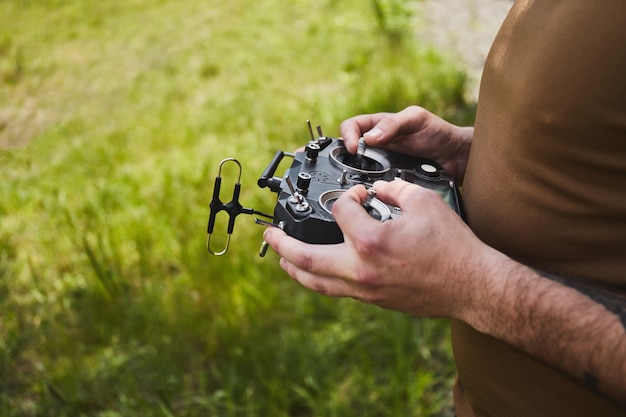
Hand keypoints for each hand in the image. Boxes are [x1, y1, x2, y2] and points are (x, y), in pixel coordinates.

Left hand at [263, 179, 492, 319]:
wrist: (471, 285)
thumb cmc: (452, 246)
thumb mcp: (424, 203)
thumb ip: (395, 189)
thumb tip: (379, 189)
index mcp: (370, 241)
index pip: (341, 210)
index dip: (349, 196)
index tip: (361, 195)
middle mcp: (360, 268)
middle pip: (305, 257)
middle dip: (282, 244)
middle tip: (269, 234)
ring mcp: (364, 289)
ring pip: (316, 282)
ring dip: (295, 267)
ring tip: (282, 258)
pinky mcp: (372, 300)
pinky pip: (336, 291)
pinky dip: (319, 280)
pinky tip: (316, 272)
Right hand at [340, 106, 472, 182]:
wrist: (457, 158)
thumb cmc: (439, 133)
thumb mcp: (416, 120)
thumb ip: (393, 125)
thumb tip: (369, 138)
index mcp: (379, 125)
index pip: (352, 126)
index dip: (348, 136)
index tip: (354, 149)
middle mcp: (378, 144)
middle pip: (350, 150)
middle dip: (348, 158)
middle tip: (355, 167)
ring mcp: (383, 163)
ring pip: (360, 169)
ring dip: (359, 174)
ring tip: (364, 179)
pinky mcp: (391, 179)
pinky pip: (375, 183)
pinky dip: (374, 186)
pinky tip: (378, 188)